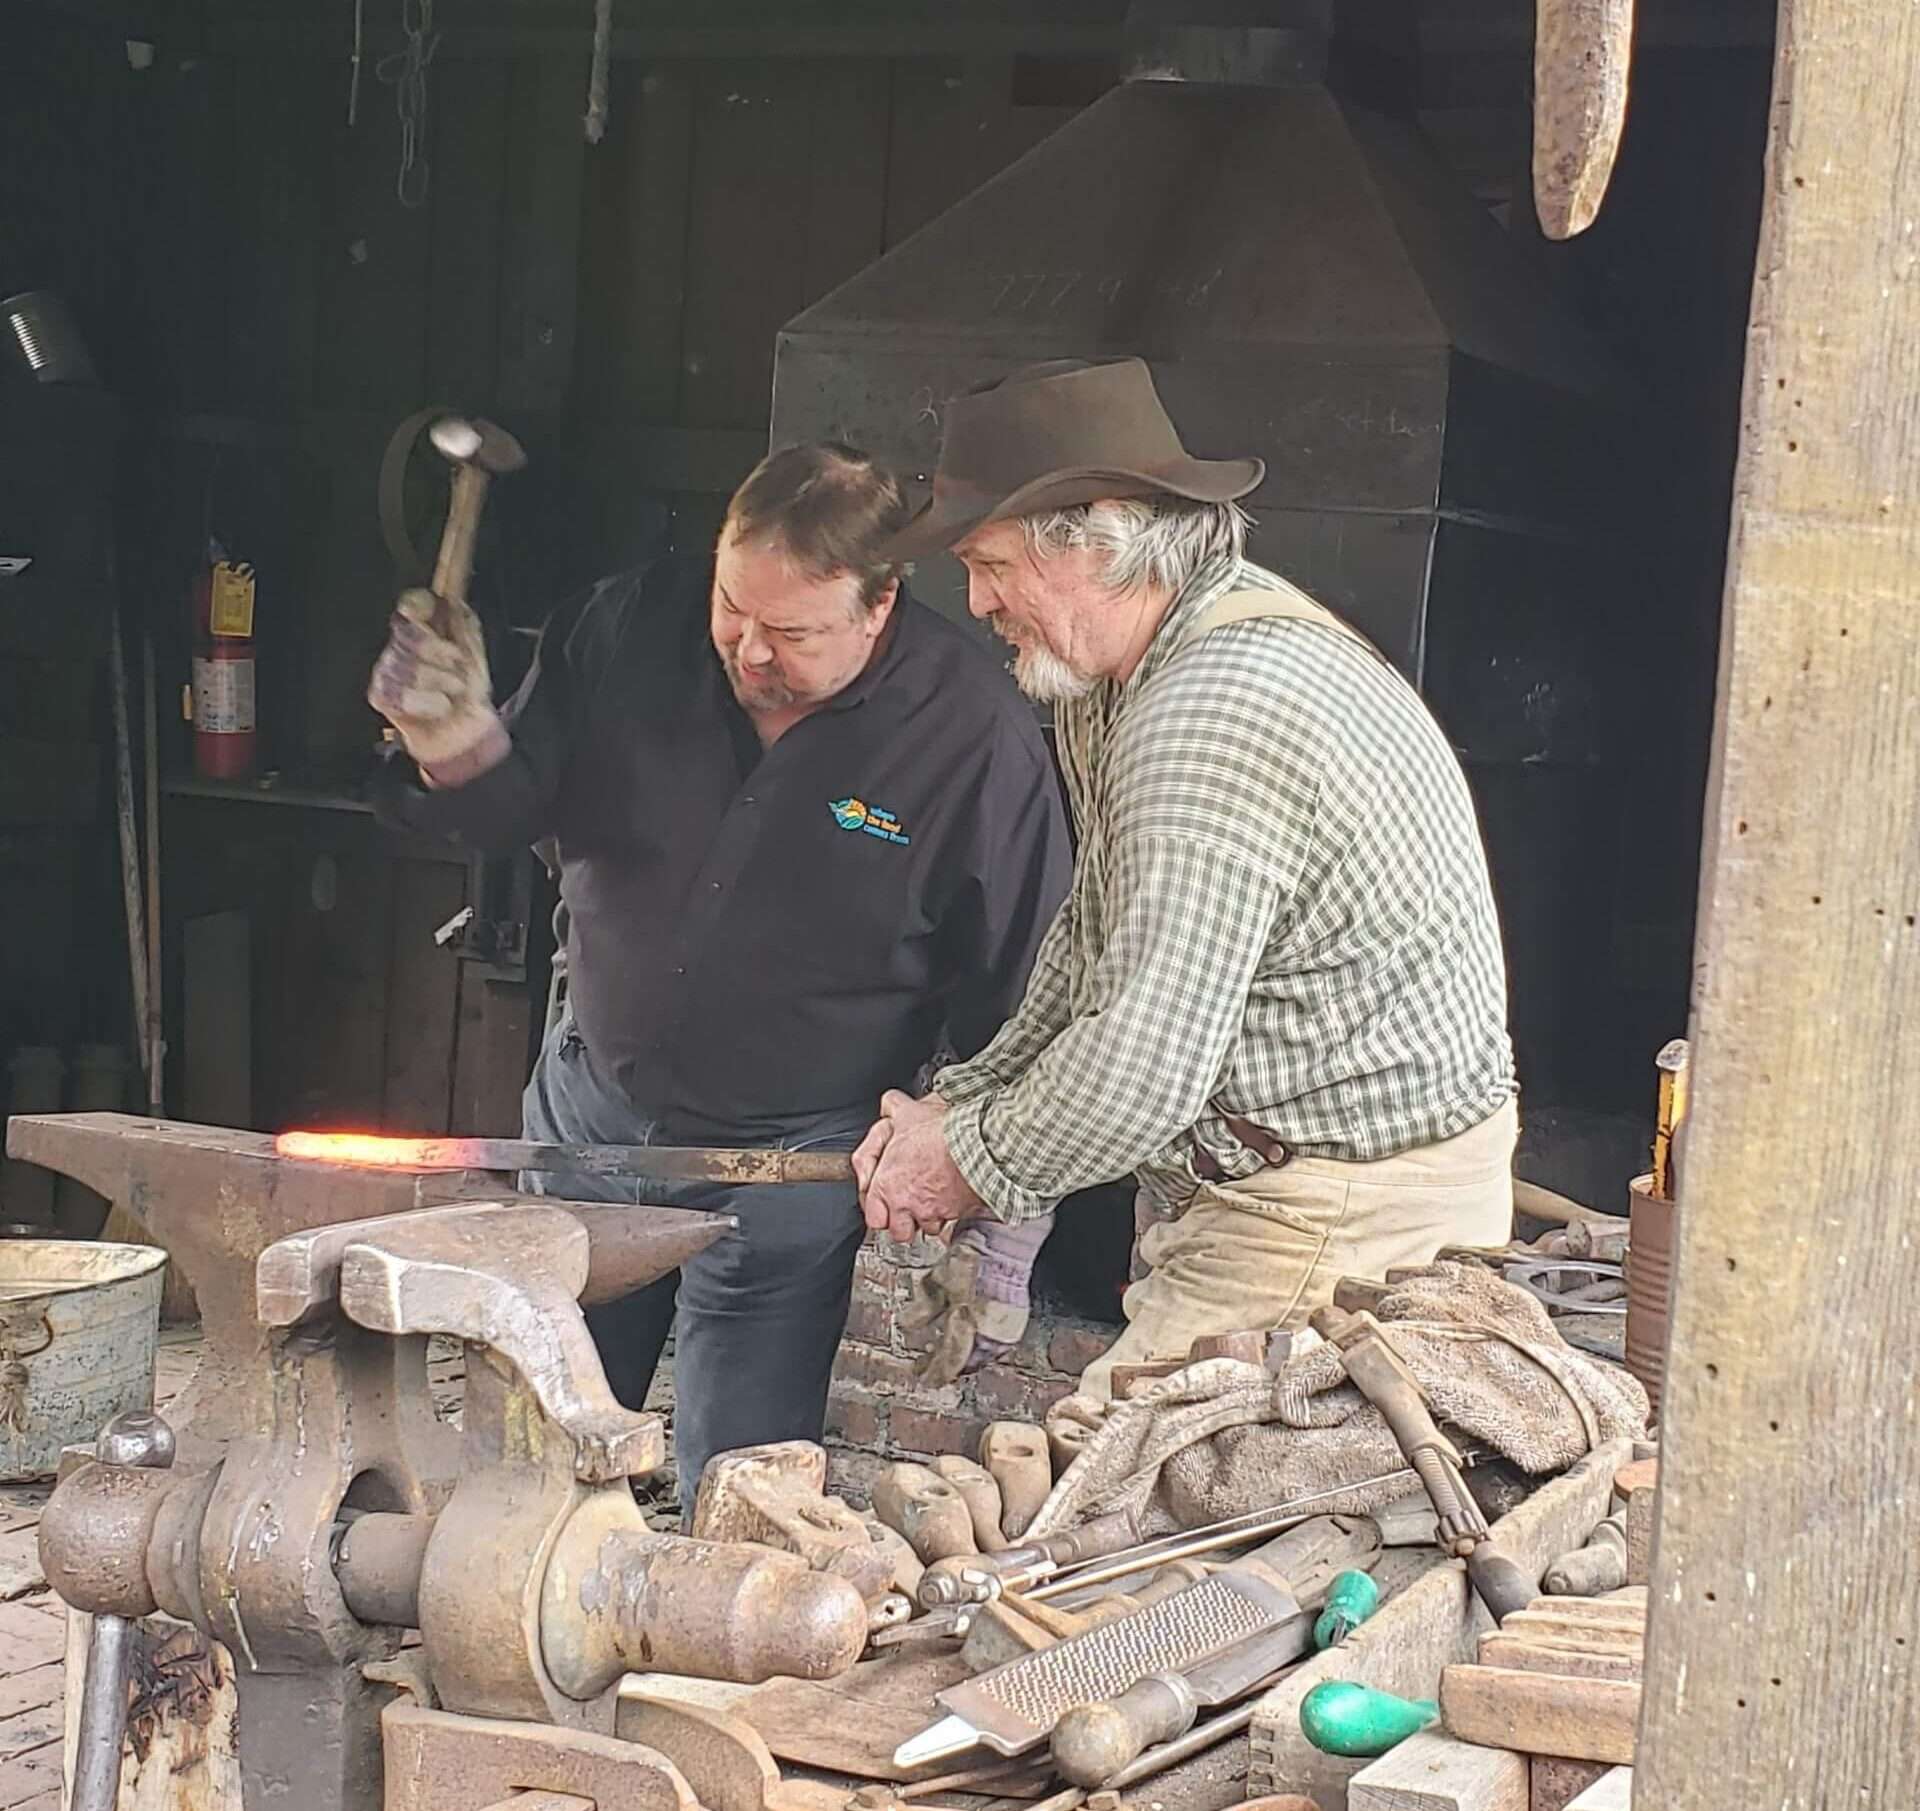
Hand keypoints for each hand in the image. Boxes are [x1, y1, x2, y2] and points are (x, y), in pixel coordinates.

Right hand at [367, 587, 507, 776]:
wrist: (464, 732)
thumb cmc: (467, 694)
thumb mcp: (475, 655)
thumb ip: (464, 623)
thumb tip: (453, 597)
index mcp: (423, 631)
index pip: (413, 603)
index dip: (422, 603)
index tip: (436, 606)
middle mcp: (400, 646)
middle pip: (414, 634)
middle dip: (445, 656)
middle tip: (459, 674)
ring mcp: (386, 670)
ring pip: (413, 668)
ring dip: (443, 686)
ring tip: (450, 695)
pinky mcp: (380, 694)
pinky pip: (405, 694)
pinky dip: (430, 705)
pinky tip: (436, 708)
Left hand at [859, 1090, 981, 1242]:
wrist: (975, 1145)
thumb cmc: (940, 1133)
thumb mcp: (907, 1112)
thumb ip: (891, 1109)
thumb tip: (887, 1107)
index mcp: (886, 1184)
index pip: (873, 1216)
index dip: (880, 1210)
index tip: (886, 1204)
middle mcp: (905, 1203)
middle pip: (897, 1231)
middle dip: (903, 1222)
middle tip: (908, 1209)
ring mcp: (931, 1212)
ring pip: (925, 1230)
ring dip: (928, 1220)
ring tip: (933, 1203)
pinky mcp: (956, 1215)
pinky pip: (950, 1225)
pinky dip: (951, 1216)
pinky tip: (953, 1201)